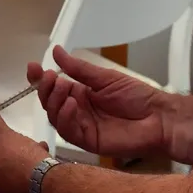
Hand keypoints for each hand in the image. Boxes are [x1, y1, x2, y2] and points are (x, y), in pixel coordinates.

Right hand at [28, 45, 170, 159]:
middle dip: (45, 89)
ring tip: (63, 87)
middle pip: (50, 103)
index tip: (33, 67)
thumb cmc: (137, 96)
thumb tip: (56, 51)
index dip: (40, 79)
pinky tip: (71, 104)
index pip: (54, 87)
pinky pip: (68, 131)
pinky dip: (65, 117)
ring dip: (54, 102)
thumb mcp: (105, 77)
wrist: (159, 117)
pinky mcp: (88, 141)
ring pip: (55, 117)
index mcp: (81, 94)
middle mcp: (78, 110)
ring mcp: (82, 126)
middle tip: (51, 77)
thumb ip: (78, 68)